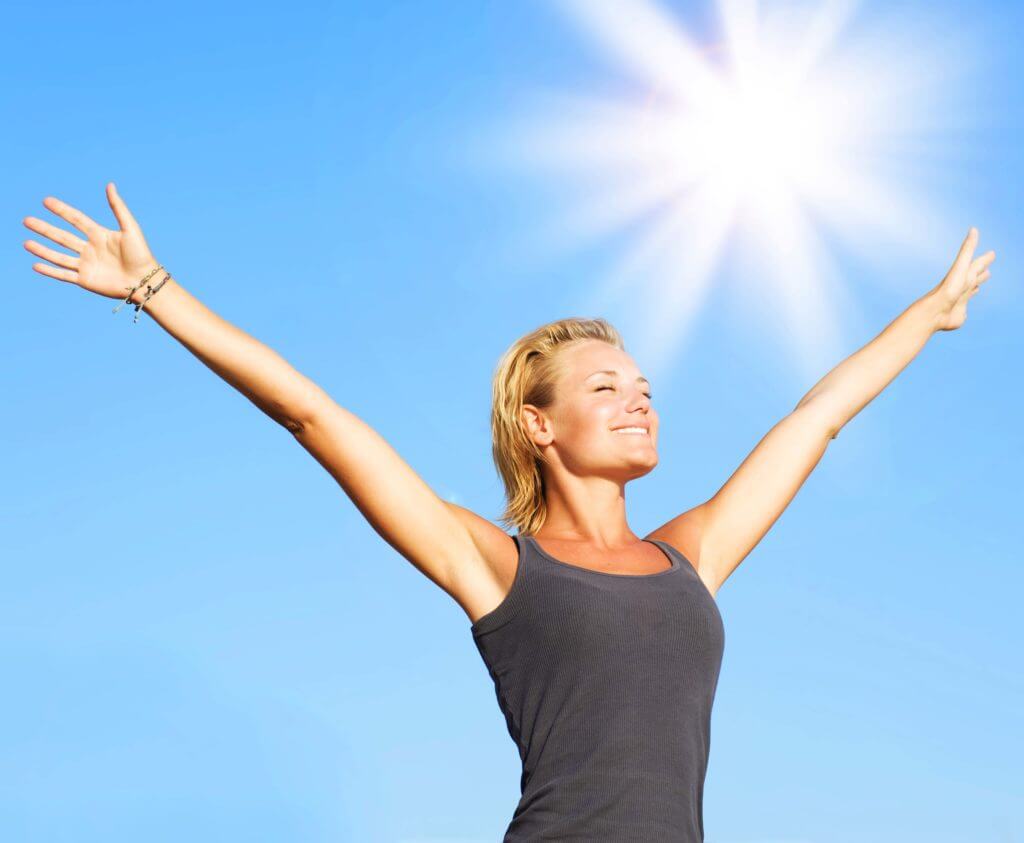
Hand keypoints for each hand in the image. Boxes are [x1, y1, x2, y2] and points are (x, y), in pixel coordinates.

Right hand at [23, 182, 159, 300]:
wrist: (144, 281)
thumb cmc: (141, 255)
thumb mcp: (130, 228)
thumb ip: (118, 207)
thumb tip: (110, 185)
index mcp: (100, 235)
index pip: (76, 219)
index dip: (62, 210)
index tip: (46, 201)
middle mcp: (90, 249)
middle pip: (62, 237)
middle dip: (45, 229)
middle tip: (27, 220)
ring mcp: (87, 265)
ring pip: (59, 256)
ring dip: (42, 250)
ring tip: (26, 243)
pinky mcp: (86, 280)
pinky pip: (63, 275)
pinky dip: (50, 271)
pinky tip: (36, 265)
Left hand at [930, 227, 995, 331]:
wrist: (934, 313)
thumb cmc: (948, 289)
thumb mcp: (961, 266)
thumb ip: (967, 249)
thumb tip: (973, 229)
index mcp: (964, 276)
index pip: (976, 265)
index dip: (984, 260)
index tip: (991, 254)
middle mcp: (962, 287)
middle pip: (974, 276)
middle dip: (981, 269)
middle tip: (988, 266)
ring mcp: (960, 299)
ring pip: (970, 290)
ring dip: (975, 284)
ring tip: (980, 282)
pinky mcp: (958, 312)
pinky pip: (964, 307)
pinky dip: (967, 303)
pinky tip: (965, 303)